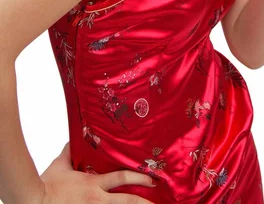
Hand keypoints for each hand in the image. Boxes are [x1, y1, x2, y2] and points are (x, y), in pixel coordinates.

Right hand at [39, 142, 156, 203]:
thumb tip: (74, 138)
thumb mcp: (60, 165)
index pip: (121, 178)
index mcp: (93, 184)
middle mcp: (96, 200)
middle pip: (126, 201)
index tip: (151, 178)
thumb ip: (70, 151)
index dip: (138, 177)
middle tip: (157, 201)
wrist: (34, 200)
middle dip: (143, 201)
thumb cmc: (47, 184)